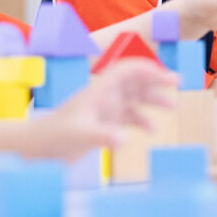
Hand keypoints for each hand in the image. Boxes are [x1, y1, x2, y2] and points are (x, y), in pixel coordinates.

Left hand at [28, 58, 177, 161]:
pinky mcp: (101, 123)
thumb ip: (102, 136)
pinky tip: (152, 131)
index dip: (146, 68)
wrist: (38, 147)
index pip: (125, 71)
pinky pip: (126, 117)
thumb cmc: (55, 136)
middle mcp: (102, 96)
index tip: (165, 74)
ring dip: (151, 100)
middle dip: (155, 80)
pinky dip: (141, 121)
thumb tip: (124, 139)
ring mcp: (102, 109)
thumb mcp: (80, 136)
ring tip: (172, 107)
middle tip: (179, 81)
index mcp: (98, 90)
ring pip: (133, 99)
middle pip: (133, 81)